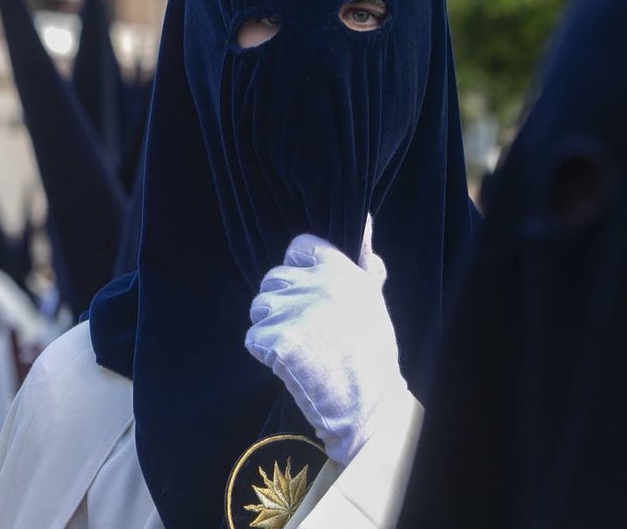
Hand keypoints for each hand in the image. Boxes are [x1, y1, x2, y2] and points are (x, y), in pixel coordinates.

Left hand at [244, 217, 408, 464]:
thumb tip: (366, 224)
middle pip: (272, 279)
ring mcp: (295, 311)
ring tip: (295, 348)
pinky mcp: (278, 340)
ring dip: (268, 328)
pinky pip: (253, 337)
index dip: (295, 269)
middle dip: (278, 304)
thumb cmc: (371, 354)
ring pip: (259, 307)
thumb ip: (365, 265)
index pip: (299, 248)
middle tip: (300, 330)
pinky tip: (288, 364)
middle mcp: (317, 284)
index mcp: (341, 271)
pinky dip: (264, 353)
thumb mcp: (374, 300)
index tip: (303, 292)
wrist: (367, 403)